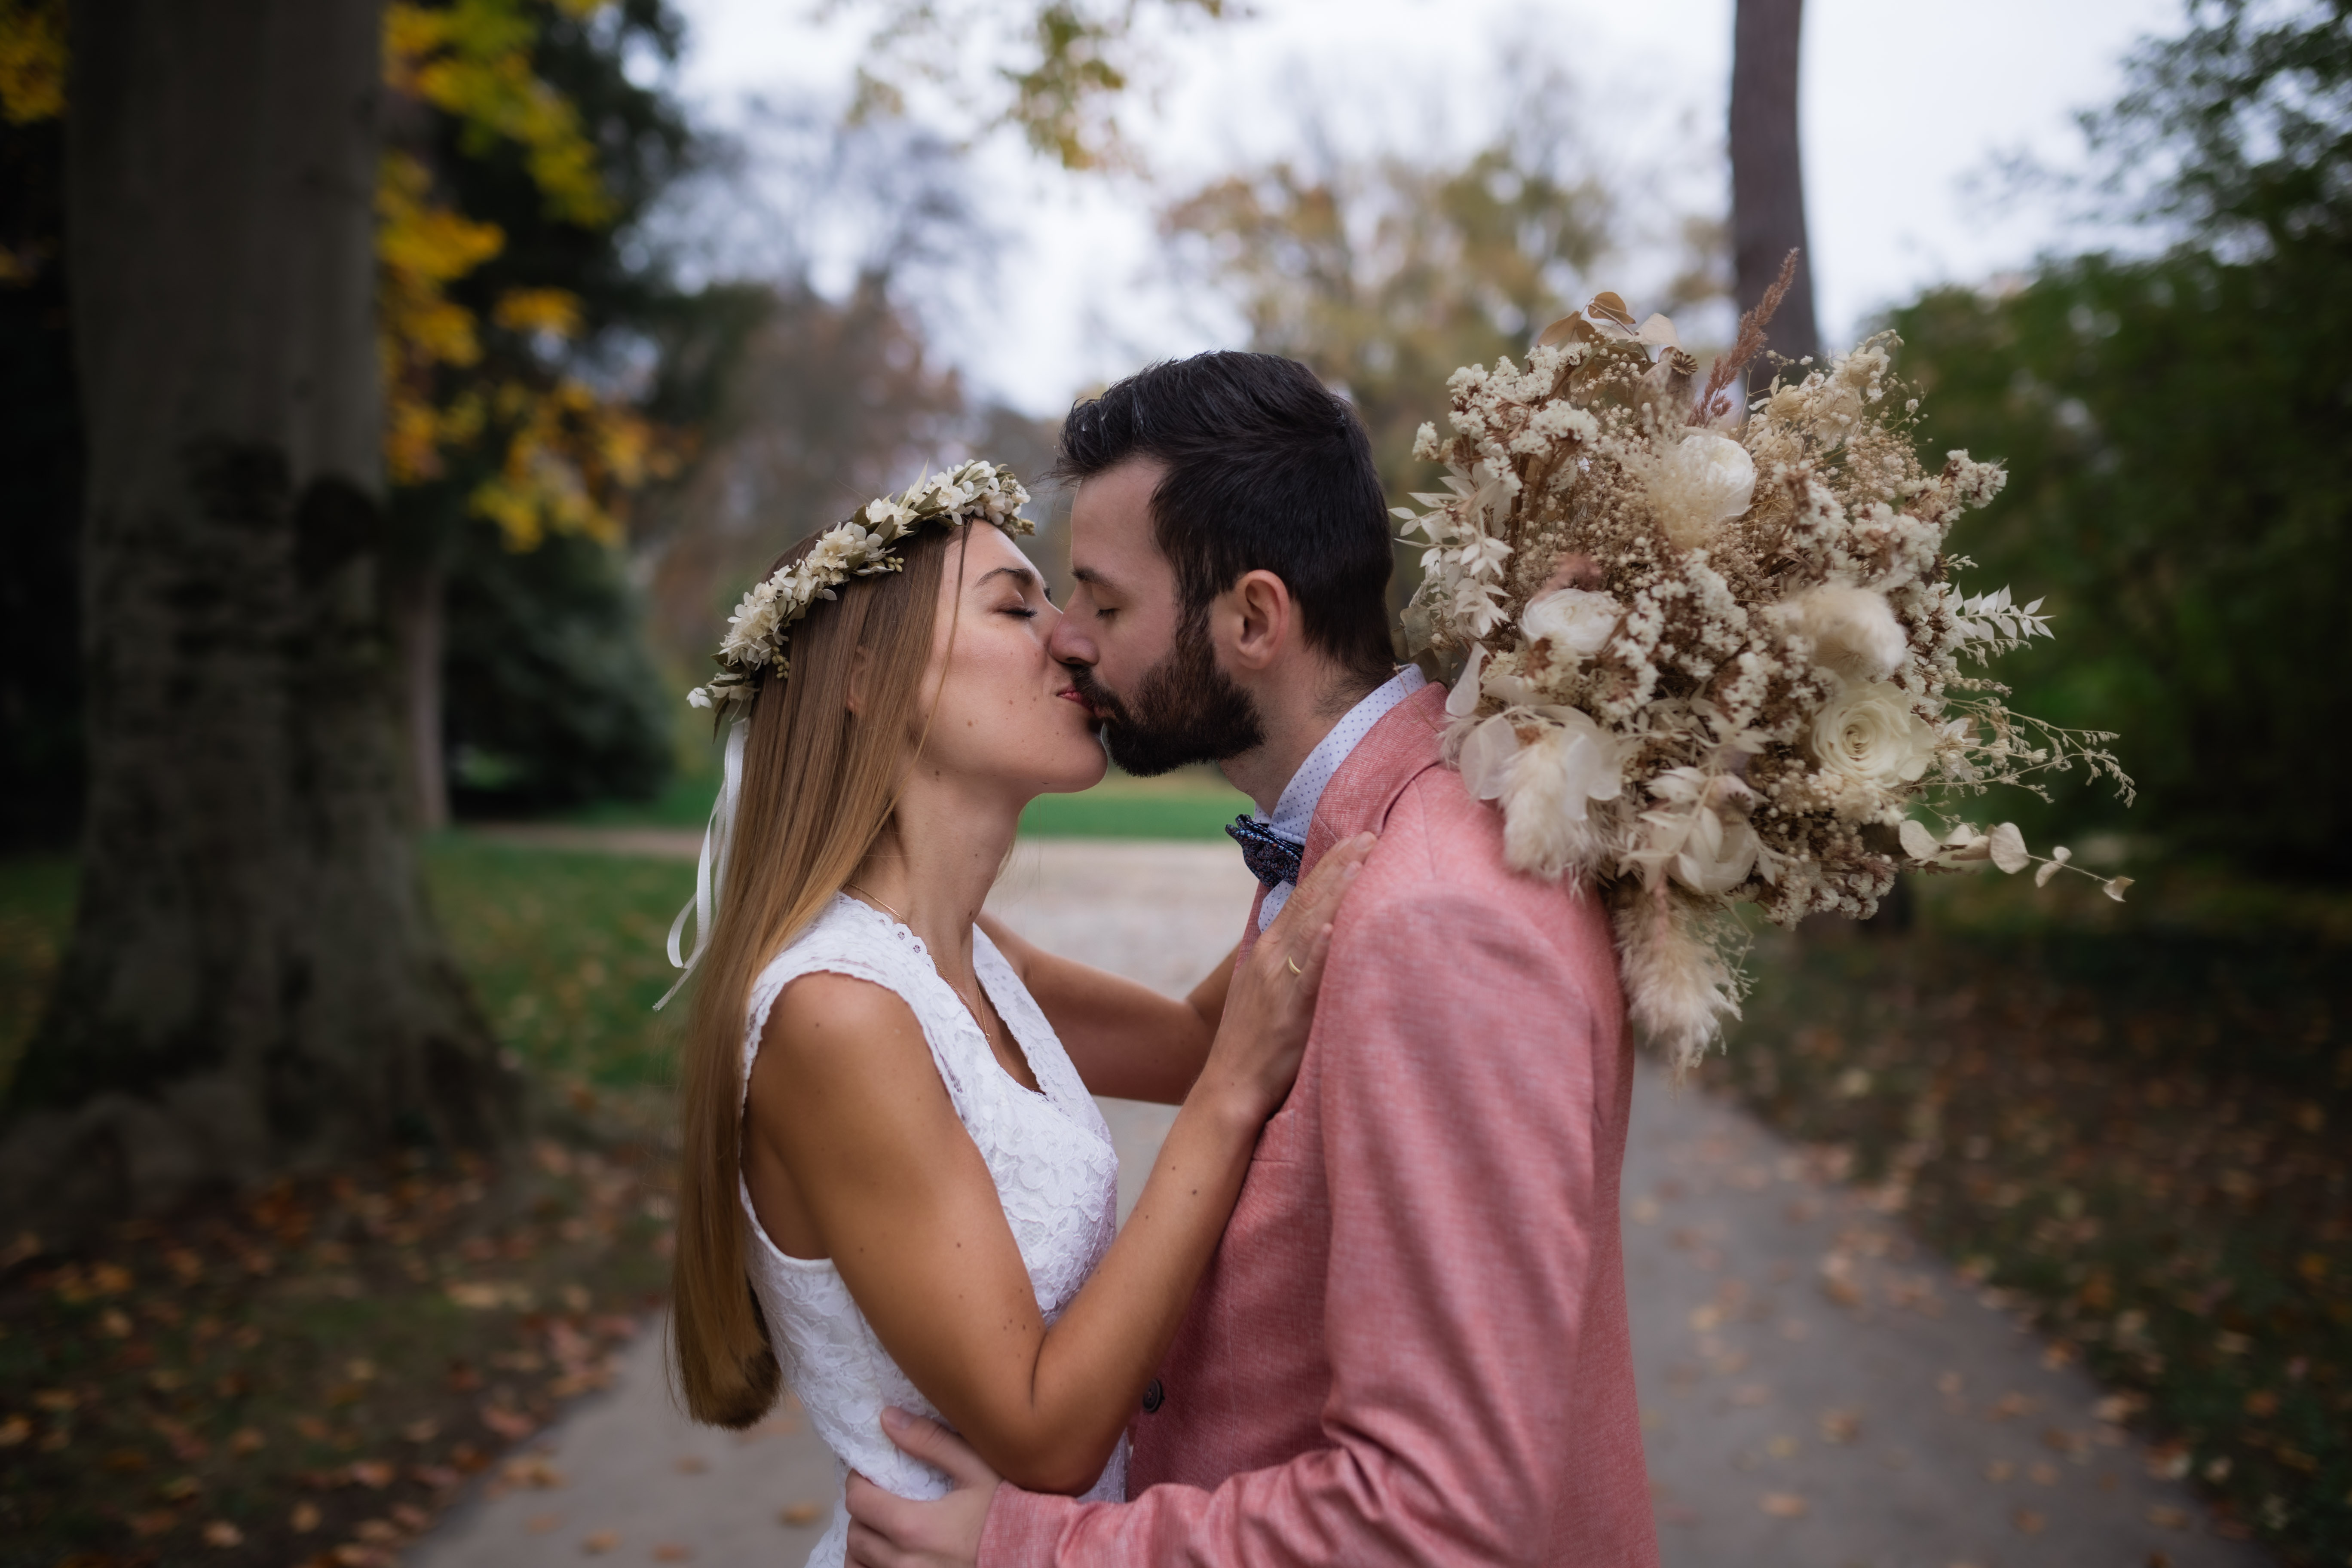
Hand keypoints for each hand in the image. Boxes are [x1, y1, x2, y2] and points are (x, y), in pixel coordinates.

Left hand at [845, 1407, 999, 1567]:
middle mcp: (904, 1562)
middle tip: (878, 1495)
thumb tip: (888, 1419)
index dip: (858, 1481)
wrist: (1035, 1551)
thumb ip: (930, 1442)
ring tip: (883, 1524)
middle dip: (862, 1510)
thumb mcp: (975, 1467)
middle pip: (856, 1534)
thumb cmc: (1007, 1509)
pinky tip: (889, 1552)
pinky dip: (871, 1565)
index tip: (869, 1471)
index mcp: (913, 1527)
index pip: (858, 1502)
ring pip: (860, 1562)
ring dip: (865, 1540)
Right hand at [1199, 831, 1374, 1120]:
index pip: (1303, 895)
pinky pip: (1307, 976)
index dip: (1330, 864)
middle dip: (1341, 864)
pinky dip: (1319, 950)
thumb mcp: (1268, 985)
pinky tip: (1334, 928)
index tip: (1357, 838)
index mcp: (1269, 948)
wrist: (1230, 1084)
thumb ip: (1292, 956)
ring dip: (1338, 892)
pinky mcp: (1290, 1012)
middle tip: (1371, 834)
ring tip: (1361, 862)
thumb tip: (1321, 929)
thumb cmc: (1255, 1039)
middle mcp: (1273, 956)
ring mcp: (1280, 982)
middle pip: (1310, 900)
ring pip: (1312, 927)